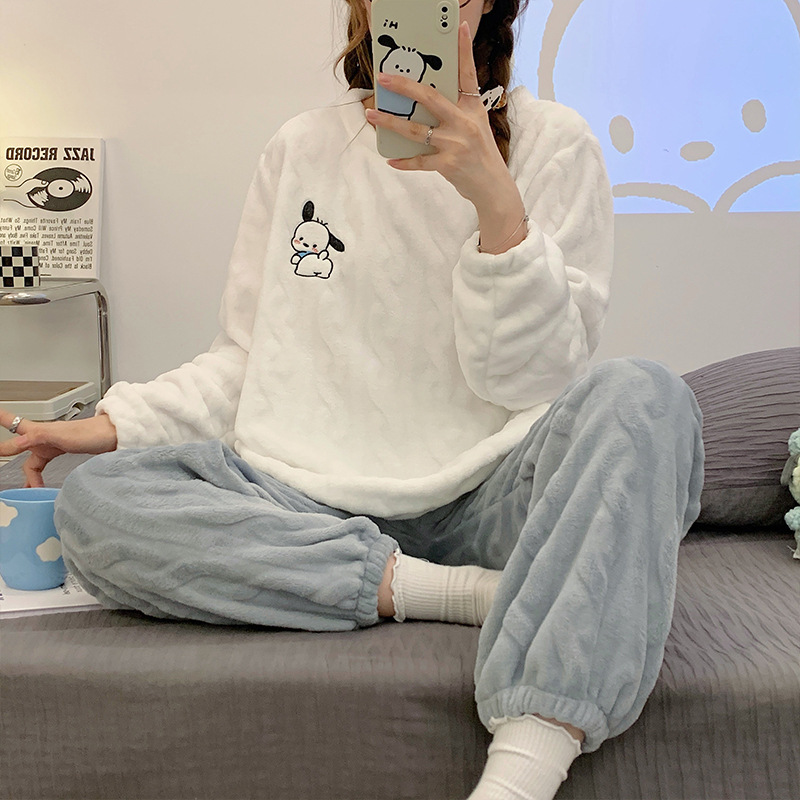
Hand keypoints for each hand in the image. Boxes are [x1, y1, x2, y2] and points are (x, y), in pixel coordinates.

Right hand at [0, 408, 117, 487]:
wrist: (116, 436)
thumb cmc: (93, 432)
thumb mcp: (61, 435)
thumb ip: (37, 437)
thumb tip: (15, 445)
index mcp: (40, 431)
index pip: (14, 424)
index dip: (2, 421)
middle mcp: (44, 437)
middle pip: (19, 447)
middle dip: (7, 452)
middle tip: (0, 455)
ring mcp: (54, 445)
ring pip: (32, 460)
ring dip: (26, 475)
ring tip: (23, 488)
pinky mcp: (65, 451)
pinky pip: (44, 465)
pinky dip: (38, 476)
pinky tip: (39, 486)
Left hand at [365, 22, 526, 252]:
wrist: (493, 186)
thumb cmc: (480, 154)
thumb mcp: (476, 125)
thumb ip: (456, 111)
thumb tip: (425, 99)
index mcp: (473, 108)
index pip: (467, 74)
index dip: (464, 50)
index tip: (460, 27)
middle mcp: (464, 122)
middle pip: (430, 98)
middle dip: (404, 86)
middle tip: (383, 78)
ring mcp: (455, 144)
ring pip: (416, 130)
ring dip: (390, 122)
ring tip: (371, 115)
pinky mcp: (448, 165)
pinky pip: (419, 161)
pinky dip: (404, 162)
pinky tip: (391, 159)